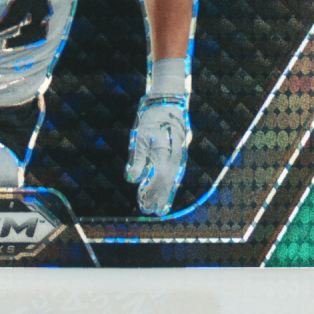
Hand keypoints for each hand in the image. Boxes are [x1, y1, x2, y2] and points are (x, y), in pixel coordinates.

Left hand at [126, 97, 190, 215]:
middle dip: (157, 198)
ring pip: (173, 179)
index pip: (158, 179)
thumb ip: (138, 159)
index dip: (151, 192)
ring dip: (165, 194)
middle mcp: (175, 157)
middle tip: (148, 211)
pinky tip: (166, 191)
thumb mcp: (139, 137)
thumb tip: (133, 179)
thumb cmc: (151, 118)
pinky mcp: (180, 153)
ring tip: (158, 208)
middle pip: (167, 183)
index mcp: (164, 153)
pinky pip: (176, 173)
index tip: (142, 202)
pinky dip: (170, 184)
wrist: (168, 102)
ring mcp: (180, 155)